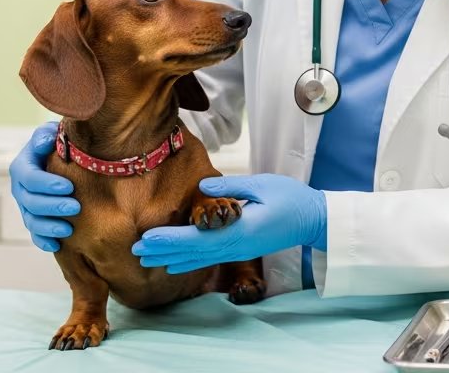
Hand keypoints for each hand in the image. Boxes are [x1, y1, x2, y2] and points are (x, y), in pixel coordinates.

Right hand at [8, 122, 80, 251]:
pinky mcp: (35, 220)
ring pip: (31, 221)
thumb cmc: (58, 143)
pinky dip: (44, 241)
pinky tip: (57, 245)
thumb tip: (45, 142)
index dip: (46, 183)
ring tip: (69, 229)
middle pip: (30, 202)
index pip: (29, 177)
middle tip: (76, 207)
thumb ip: (46, 135)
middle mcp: (20, 189)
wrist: (61, 157)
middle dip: (52, 206)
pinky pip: (35, 235)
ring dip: (49, 227)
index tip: (68, 186)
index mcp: (22, 166)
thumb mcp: (51, 133)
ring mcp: (27, 206)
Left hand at [133, 174, 326, 274]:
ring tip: (146, 258)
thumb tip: (202, 187)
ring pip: (198, 258)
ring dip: (171, 257)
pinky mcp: (240, 250)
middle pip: (192, 252)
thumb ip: (231, 187)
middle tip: (135, 250)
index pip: (198, 237)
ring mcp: (238, 250)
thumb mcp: (262, 185)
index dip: (171, 239)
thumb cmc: (291, 198)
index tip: (147, 239)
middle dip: (163, 251)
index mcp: (239, 230)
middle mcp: (235, 245)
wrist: (313, 220)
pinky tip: (174, 265)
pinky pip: (208, 258)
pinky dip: (188, 261)